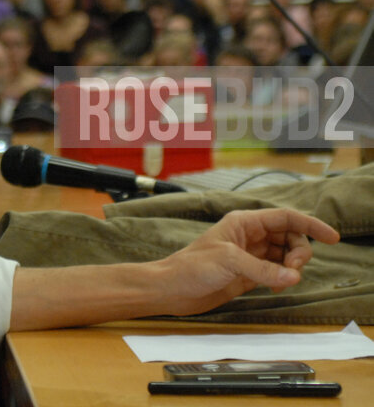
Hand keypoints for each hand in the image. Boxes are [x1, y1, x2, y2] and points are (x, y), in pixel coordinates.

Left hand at [159, 208, 339, 315]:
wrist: (172, 289)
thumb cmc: (190, 267)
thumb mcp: (228, 262)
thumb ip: (262, 269)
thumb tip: (293, 277)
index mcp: (244, 222)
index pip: (286, 217)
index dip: (311, 224)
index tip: (332, 237)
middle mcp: (249, 236)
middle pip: (290, 237)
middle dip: (299, 252)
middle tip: (293, 269)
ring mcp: (250, 255)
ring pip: (285, 255)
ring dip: (292, 267)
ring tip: (282, 281)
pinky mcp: (248, 274)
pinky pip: (277, 272)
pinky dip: (283, 279)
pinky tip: (276, 287)